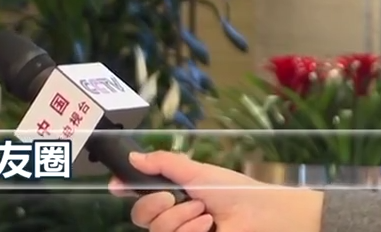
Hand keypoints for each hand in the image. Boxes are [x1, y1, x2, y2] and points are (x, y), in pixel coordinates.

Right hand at [108, 151, 324, 231]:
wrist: (263, 216)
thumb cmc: (236, 192)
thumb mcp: (198, 172)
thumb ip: (164, 163)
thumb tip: (133, 157)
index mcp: (173, 194)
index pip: (139, 194)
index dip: (125, 188)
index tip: (116, 184)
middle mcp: (173, 216)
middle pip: (140, 216)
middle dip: (156, 204)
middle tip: (176, 197)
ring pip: (155, 230)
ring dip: (179, 219)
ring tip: (204, 213)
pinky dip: (188, 231)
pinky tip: (208, 226)